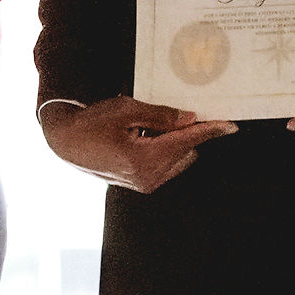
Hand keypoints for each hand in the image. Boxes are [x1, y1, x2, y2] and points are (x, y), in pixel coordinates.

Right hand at [40, 94, 232, 192]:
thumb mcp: (126, 110)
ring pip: (177, 159)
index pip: (188, 141)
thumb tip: (190, 119)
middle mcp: (149, 176)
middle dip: (182, 133)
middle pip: (186, 151)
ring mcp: (145, 183)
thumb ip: (161, 116)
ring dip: (171, 143)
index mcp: (146, 158)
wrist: (65, 141)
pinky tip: (140, 138)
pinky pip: (165, 166)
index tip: (230, 126)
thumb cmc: (91, 123)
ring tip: (144, 128)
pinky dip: (161, 151)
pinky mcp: (140, 184)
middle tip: (160, 116)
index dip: (210, 131)